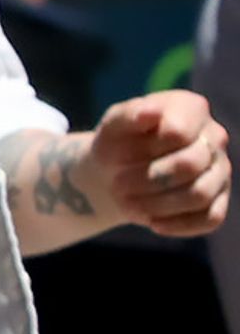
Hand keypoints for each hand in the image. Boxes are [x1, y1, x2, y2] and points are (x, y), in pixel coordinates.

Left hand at [81, 90, 230, 236]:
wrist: (117, 171)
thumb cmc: (117, 142)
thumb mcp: (112, 125)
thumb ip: (128, 115)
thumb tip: (150, 112)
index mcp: (191, 108)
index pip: (178, 132)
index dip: (146, 148)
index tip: (117, 155)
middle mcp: (214, 137)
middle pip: (190, 165)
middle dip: (148, 179)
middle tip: (116, 186)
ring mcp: (221, 170)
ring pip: (200, 194)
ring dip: (158, 204)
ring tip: (127, 204)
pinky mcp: (219, 200)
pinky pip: (210, 219)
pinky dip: (179, 225)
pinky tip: (153, 223)